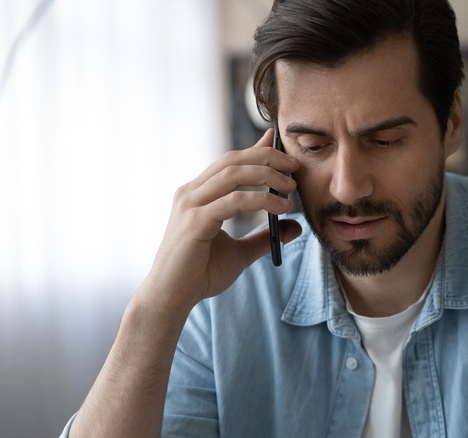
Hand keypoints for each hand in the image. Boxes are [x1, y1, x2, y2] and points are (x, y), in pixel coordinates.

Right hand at [140, 129, 301, 315]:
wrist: (171, 298)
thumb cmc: (199, 275)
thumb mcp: (240, 253)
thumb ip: (263, 237)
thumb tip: (295, 227)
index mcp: (197, 194)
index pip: (229, 162)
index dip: (256, 149)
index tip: (280, 145)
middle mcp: (190, 193)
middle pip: (232, 160)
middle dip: (267, 156)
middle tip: (295, 165)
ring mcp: (190, 205)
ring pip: (233, 174)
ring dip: (267, 174)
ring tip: (291, 185)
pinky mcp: (195, 221)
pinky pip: (234, 201)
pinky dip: (262, 200)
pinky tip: (281, 207)